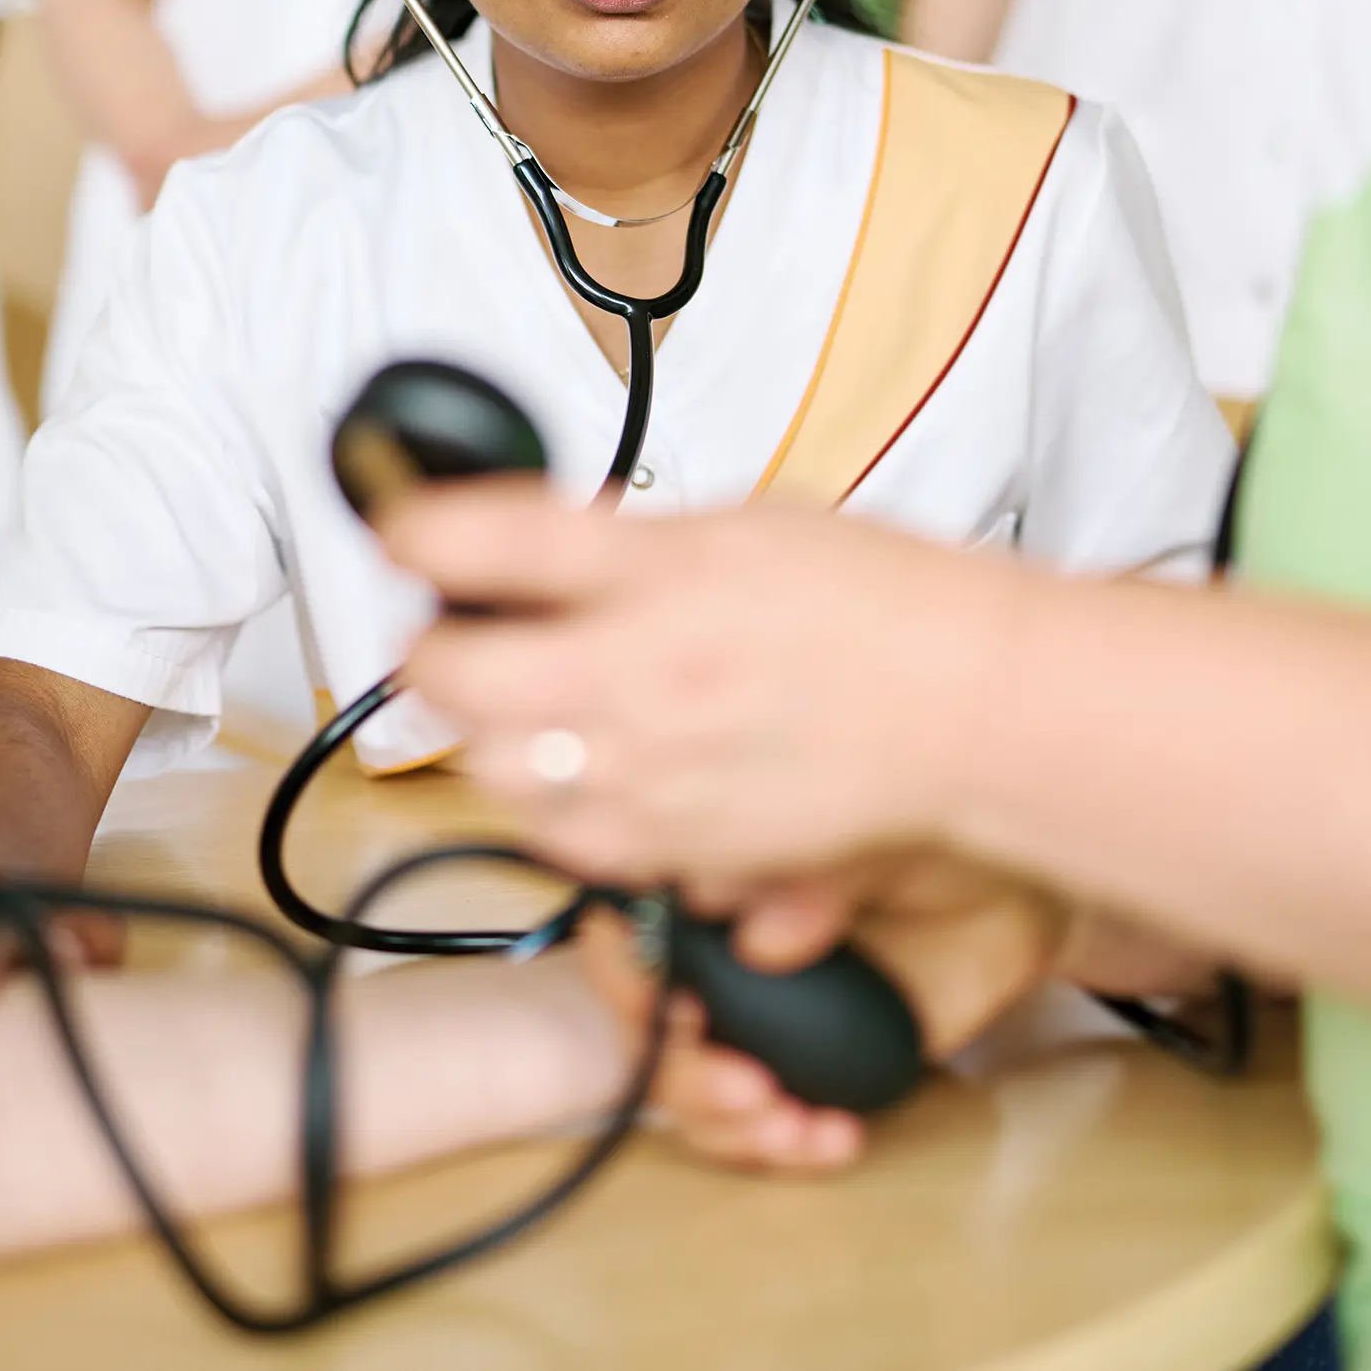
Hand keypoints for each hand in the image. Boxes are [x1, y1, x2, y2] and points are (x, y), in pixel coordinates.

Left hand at [392, 488, 1021, 885]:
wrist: (968, 706)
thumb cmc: (877, 603)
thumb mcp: (741, 521)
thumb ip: (625, 543)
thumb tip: (531, 544)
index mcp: (661, 570)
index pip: (483, 538)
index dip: (414, 528)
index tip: (402, 526)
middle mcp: (644, 673)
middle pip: (451, 673)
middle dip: (427, 646)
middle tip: (443, 628)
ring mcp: (652, 771)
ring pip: (487, 770)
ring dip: (481, 732)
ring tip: (514, 703)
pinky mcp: (674, 849)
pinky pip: (559, 838)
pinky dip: (545, 803)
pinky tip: (577, 770)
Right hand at [576, 849, 1066, 1173]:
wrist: (1008, 893)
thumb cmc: (924, 834)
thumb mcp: (867, 835)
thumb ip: (810, 876)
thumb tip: (760, 942)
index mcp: (708, 877)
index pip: (627, 923)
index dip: (627, 969)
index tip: (667, 1004)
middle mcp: (714, 952)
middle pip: (643, 1026)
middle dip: (680, 1071)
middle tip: (744, 1088)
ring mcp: (754, 1018)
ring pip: (689, 1090)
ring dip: (724, 1123)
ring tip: (786, 1125)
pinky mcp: (802, 1070)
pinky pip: (762, 1126)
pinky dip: (784, 1146)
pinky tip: (833, 1139)